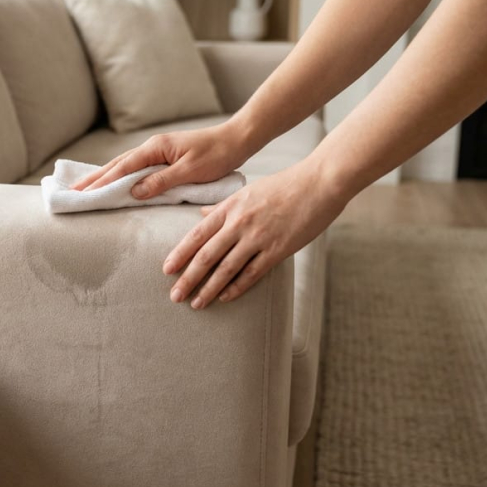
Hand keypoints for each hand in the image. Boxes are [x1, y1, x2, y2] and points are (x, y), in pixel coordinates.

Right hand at [71, 123, 253, 198]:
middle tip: (73, 192)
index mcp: (156, 148)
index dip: (102, 181)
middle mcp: (153, 147)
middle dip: (95, 178)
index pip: (123, 167)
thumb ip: (161, 182)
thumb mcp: (190, 171)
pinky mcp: (165, 157)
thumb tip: (133, 192)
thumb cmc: (217, 155)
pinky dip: (121, 176)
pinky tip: (115, 182)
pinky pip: (136, 168)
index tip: (83, 193)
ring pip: (125, 166)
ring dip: (105, 177)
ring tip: (86, 188)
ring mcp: (158, 151)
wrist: (236, 140)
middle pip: (118, 165)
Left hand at [165, 160, 348, 308]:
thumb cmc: (284, 185)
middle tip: (174, 295)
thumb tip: (201, 214)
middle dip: (188, 278)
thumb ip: (223, 206)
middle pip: (206, 255)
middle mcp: (240, 223)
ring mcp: (259, 237)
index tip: (166, 269)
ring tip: (196, 303)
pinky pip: (252, 273)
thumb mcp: (248, 191)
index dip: (180, 254)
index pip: (197, 234)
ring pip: (226, 269)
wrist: (319, 182)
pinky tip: (224, 298)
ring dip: (209, 289)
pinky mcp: (278, 249)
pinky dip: (236, 288)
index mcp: (230, 207)